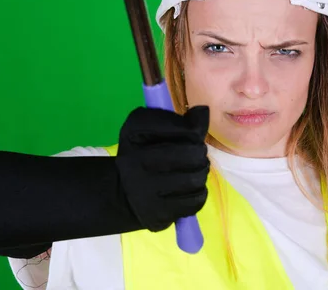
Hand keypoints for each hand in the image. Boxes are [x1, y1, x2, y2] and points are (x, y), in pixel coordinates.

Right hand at [115, 105, 209, 231]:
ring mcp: (144, 192)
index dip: (193, 129)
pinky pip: (196, 200)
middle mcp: (135, 163)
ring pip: (196, 178)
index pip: (181, 127)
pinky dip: (199, 192)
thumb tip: (203, 112)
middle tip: (195, 154)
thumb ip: (178, 120)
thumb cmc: (143, 154)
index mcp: (133, 134)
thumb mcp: (151, 129)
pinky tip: (188, 189)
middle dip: (200, 153)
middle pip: (192, 154)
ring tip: (193, 170)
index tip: (190, 133)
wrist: (123, 193)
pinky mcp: (157, 214)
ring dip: (201, 172)